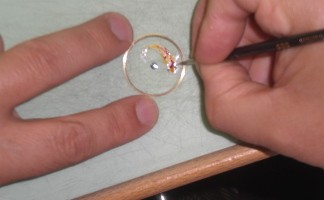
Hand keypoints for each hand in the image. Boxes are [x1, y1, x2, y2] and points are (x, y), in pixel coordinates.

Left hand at [0, 13, 157, 184]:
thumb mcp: (2, 168)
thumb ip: (25, 153)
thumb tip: (49, 135)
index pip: (68, 138)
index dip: (111, 125)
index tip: (143, 111)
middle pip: (40, 63)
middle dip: (84, 45)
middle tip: (117, 29)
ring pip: (0, 47)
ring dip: (12, 44)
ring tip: (20, 44)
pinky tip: (0, 52)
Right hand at [192, 0, 323, 183]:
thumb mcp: (280, 126)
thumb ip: (224, 102)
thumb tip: (211, 71)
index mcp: (322, 5)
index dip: (213, 21)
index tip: (211, 59)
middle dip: (227, 34)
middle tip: (227, 72)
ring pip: (262, 6)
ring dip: (248, 44)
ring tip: (262, 83)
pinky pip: (281, 16)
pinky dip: (267, 44)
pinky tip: (278, 74)